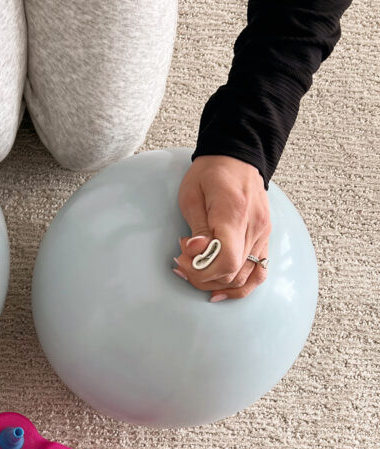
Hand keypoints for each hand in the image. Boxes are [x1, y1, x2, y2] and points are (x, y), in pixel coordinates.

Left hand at [174, 154, 270, 300]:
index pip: (227, 260)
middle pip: (233, 273)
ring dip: (217, 283)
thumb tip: (196, 252)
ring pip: (246, 278)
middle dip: (202, 277)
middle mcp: (255, 227)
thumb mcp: (192, 195)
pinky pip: (258, 272)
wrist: (237, 158)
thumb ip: (196, 227)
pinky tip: (220, 290)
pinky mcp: (264, 239)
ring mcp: (263, 235)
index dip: (202, 270)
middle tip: (182, 263)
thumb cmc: (210, 174)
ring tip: (195, 272)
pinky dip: (240, 285)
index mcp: (234, 213)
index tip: (183, 260)